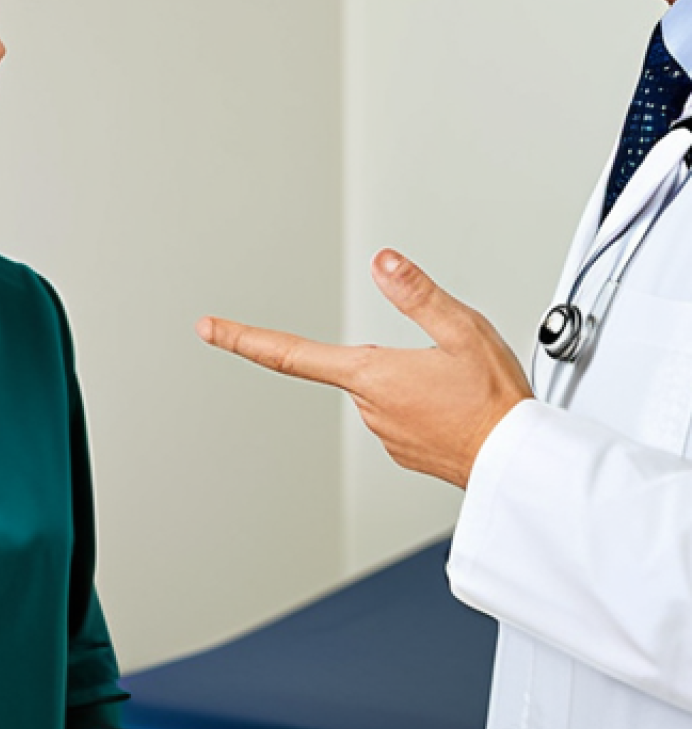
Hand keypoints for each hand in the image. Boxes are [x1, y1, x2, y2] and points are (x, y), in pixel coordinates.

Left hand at [196, 250, 533, 487]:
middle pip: (359, 366)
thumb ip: (417, 294)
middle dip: (393, 358)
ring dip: (412, 381)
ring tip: (458, 388)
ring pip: (384, 390)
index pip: (289, 354)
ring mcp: (386, 433)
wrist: (519, 465)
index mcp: (370, 374)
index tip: (209, 329)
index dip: (243, 338)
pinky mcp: (406, 450)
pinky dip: (424, 405)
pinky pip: (404, 414)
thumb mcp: (462, 330)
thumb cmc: (494, 403)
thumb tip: (383, 263)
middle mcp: (369, 407)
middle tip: (444, 364)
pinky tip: (454, 408)